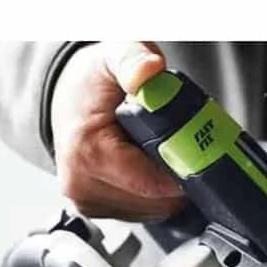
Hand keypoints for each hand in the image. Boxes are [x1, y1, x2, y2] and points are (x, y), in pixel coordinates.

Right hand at [50, 41, 184, 220]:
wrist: (68, 97)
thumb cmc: (93, 81)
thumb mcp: (114, 54)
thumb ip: (133, 59)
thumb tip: (149, 71)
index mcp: (87, 153)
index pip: (151, 183)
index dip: (182, 170)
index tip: (197, 151)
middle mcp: (82, 186)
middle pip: (155, 201)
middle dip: (176, 176)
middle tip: (183, 147)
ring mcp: (87, 203)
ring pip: (152, 211)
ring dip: (167, 188)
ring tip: (163, 154)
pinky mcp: (95, 211)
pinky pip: (142, 212)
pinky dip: (155, 195)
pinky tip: (152, 168)